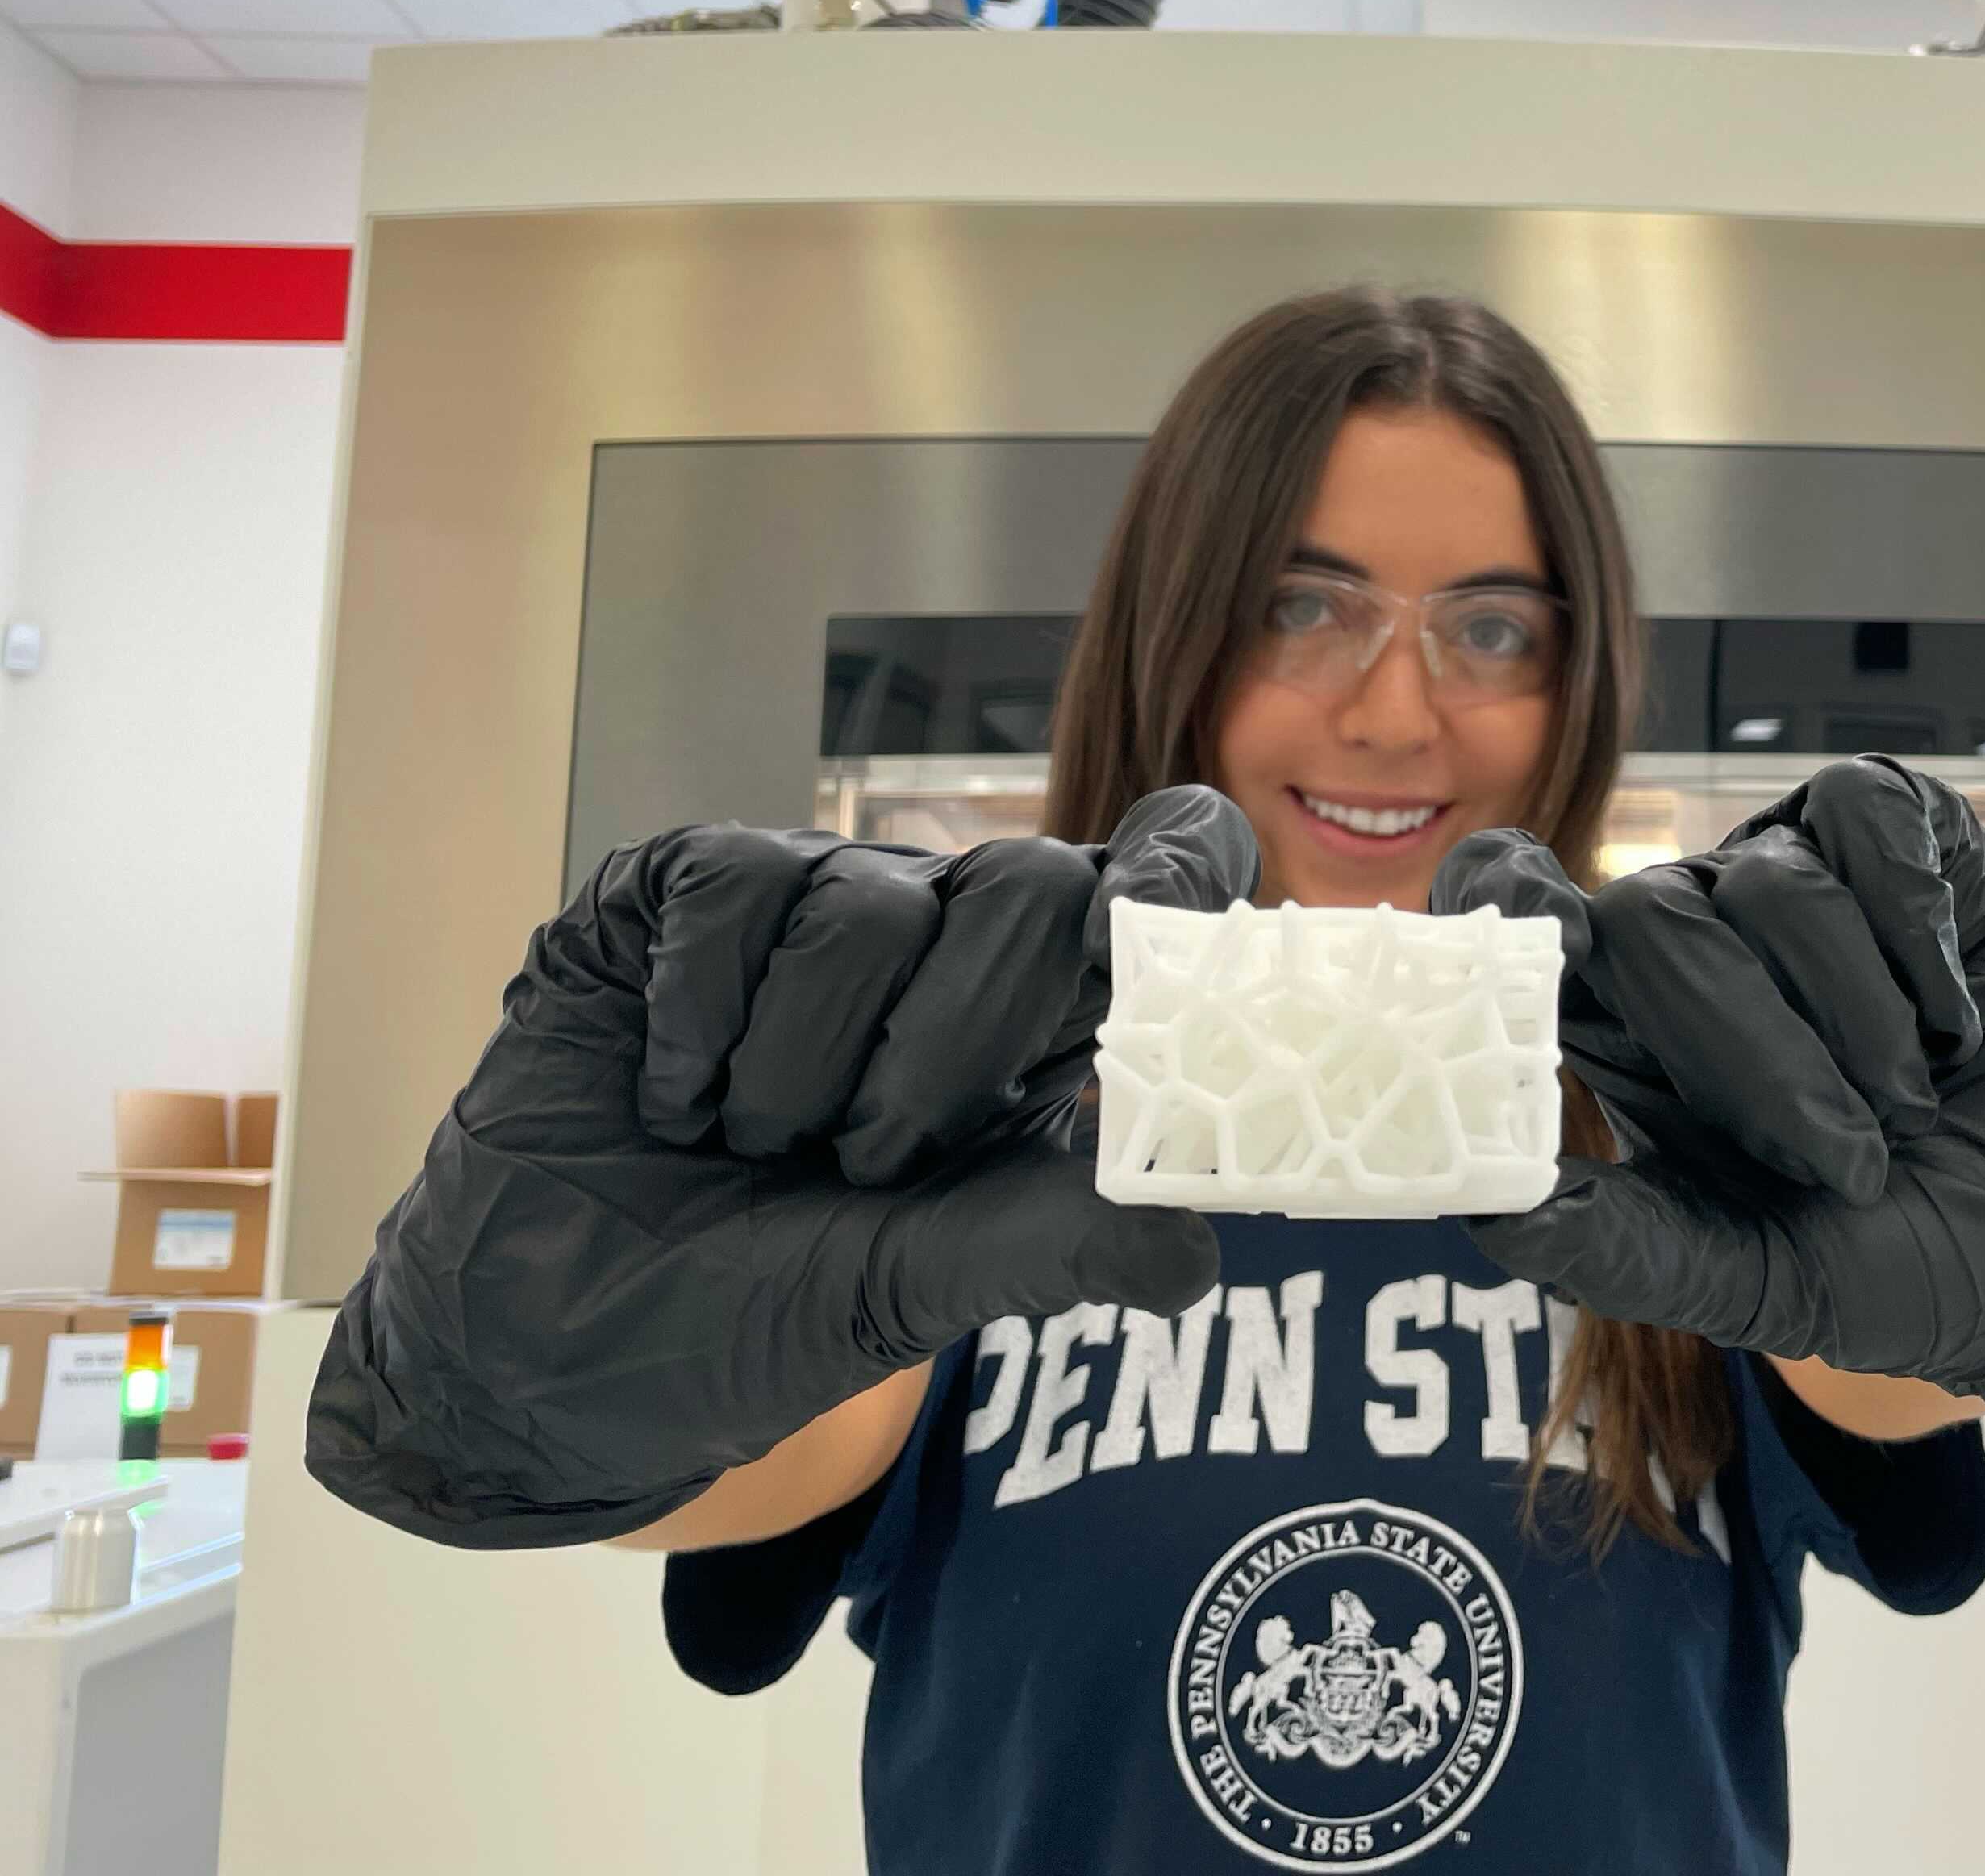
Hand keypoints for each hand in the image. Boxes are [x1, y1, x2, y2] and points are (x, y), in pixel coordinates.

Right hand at [306, 787, 1254, 1548]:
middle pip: (1026, 884)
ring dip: (804, 1060)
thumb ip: (1048, 1248)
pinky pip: (732, 886)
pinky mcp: (685, 892)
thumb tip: (1196, 1248)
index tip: (1148, 928)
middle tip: (868, 1163)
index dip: (1175, 874)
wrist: (547, 1351)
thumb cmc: (746, 1316)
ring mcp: (814, 905)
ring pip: (868, 896)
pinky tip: (673, 1100)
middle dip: (952, 1039)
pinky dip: (702, 1016)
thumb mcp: (909, 1295)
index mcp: (1038, 1032)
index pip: (1156, 878)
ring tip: (753, 1149)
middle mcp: (945, 946)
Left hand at [1440, 760, 1984, 1436]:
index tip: (1544, 937)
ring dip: (1851, 1013)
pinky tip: (1956, 1013)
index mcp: (1632, 1037)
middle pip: (1654, 915)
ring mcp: (1810, 885)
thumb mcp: (1760, 1286)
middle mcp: (1705, 944)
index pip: (1521, 910)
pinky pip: (1872, 818)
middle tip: (1849, 1163)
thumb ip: (1626, 1252)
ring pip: (1770, 880)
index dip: (1508, 895)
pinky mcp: (1918, 848)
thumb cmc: (1904, 1263)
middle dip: (1750, 1048)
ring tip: (1916, 1105)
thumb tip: (1488, 1213)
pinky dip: (1912, 921)